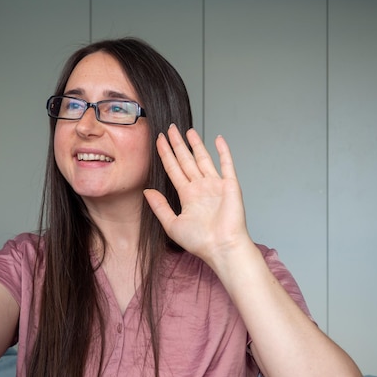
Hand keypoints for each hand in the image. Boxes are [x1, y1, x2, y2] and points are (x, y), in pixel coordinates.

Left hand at [143, 125, 250, 263]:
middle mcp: (201, 188)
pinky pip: (227, 164)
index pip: (173, 169)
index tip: (159, 141)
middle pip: (186, 160)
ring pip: (203, 158)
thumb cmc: (200, 242)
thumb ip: (159, 207)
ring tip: (188, 130)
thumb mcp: (172, 224)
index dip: (166, 154)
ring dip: (196, 144)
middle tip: (170, 128)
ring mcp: (215, 185)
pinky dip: (223, 151)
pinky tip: (217, 139)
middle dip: (178, 144)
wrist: (222, 247)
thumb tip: (146, 191)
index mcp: (187, 196)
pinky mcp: (230, 185)